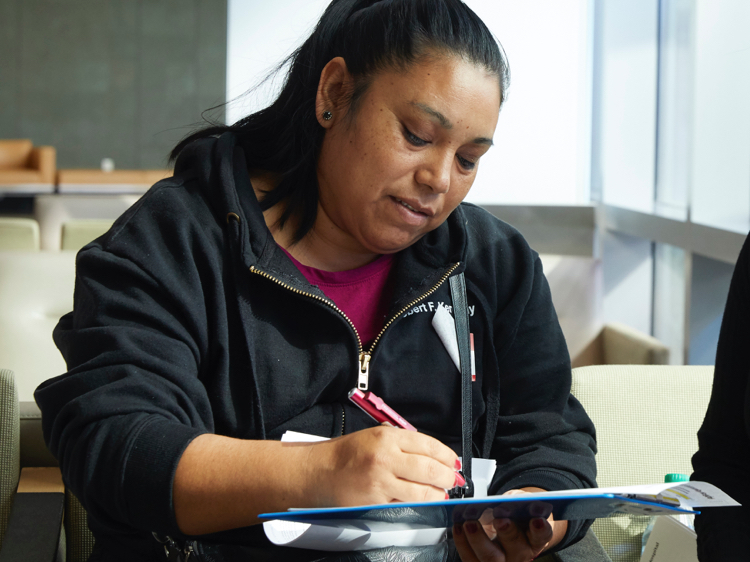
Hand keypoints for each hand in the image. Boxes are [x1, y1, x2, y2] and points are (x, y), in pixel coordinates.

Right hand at [306, 425, 460, 506]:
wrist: (319, 471)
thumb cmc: (346, 454)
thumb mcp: (374, 435)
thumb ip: (401, 442)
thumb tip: (431, 453)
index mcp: (387, 437)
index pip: (427, 445)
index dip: (446, 454)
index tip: (453, 461)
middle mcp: (386, 457)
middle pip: (430, 468)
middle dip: (447, 476)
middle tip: (452, 478)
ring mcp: (381, 481)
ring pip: (422, 491)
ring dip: (437, 493)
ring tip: (441, 492)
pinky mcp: (376, 501)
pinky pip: (405, 504)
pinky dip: (417, 503)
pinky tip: (422, 500)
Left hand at [453, 488, 566, 561]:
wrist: (505, 527)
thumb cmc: (514, 515)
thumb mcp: (518, 503)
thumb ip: (514, 502)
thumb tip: (503, 501)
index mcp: (535, 537)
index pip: (541, 535)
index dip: (540, 529)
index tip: (536, 519)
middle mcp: (520, 553)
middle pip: (516, 548)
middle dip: (507, 532)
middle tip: (500, 518)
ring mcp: (502, 561)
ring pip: (491, 557)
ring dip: (479, 540)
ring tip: (470, 523)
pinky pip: (470, 558)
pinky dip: (462, 542)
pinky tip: (459, 527)